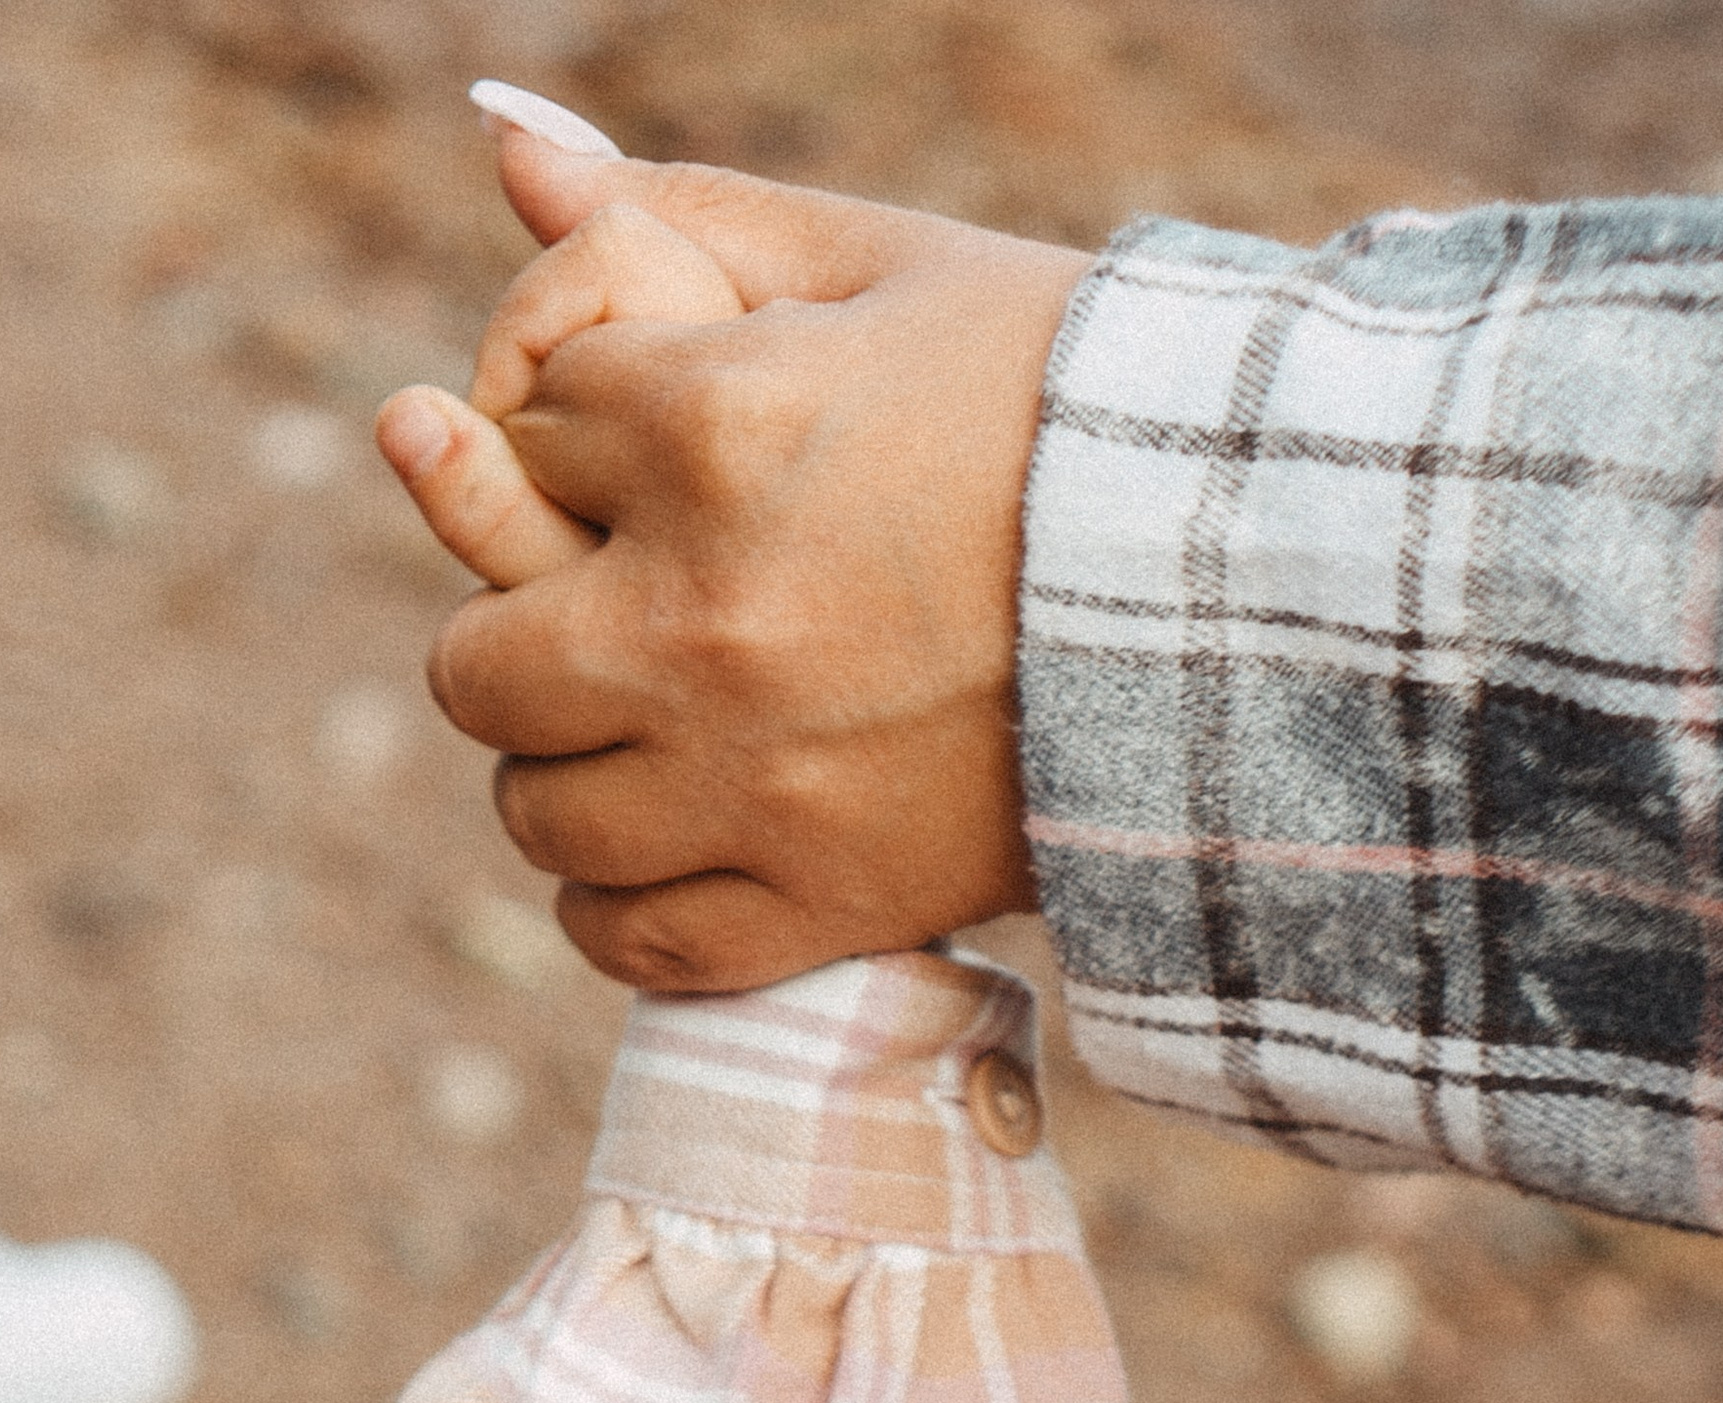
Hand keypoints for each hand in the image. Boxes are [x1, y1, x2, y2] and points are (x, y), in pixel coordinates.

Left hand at [420, 126, 1086, 989]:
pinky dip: (619, 896)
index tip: (677, 450)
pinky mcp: (817, 905)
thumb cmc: (1063, 402)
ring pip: (535, 809)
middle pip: (475, 662)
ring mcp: (754, 782)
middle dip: (526, 625)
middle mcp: (707, 620)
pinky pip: (624, 935)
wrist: (1248, 586)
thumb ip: (678, 209)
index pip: (527, 436)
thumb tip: (503, 147)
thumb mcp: (882, 264)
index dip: (589, 441)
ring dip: (567, 768)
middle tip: (612, 612)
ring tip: (653, 726)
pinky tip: (672, 836)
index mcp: (718, 430)